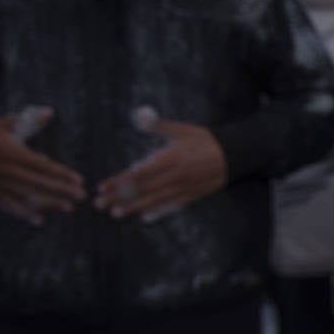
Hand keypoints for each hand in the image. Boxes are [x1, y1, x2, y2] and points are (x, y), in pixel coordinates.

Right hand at [0, 110, 85, 224]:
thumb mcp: (5, 122)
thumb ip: (29, 120)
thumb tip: (50, 112)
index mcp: (11, 152)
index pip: (41, 165)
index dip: (61, 173)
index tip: (79, 180)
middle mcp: (5, 169)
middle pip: (37, 182)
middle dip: (61, 190)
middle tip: (81, 196)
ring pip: (26, 196)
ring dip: (48, 203)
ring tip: (68, 208)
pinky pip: (8, 205)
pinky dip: (23, 213)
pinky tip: (39, 220)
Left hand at [95, 118, 225, 219]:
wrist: (235, 154)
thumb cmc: (205, 140)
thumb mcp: (183, 129)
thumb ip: (159, 125)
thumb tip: (138, 115)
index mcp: (171, 158)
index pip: (139, 173)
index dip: (118, 181)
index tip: (102, 186)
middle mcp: (175, 176)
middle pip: (143, 190)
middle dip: (119, 197)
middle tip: (99, 204)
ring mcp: (184, 188)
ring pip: (155, 200)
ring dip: (133, 208)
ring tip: (115, 214)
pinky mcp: (193, 196)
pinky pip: (172, 206)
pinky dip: (158, 212)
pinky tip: (145, 217)